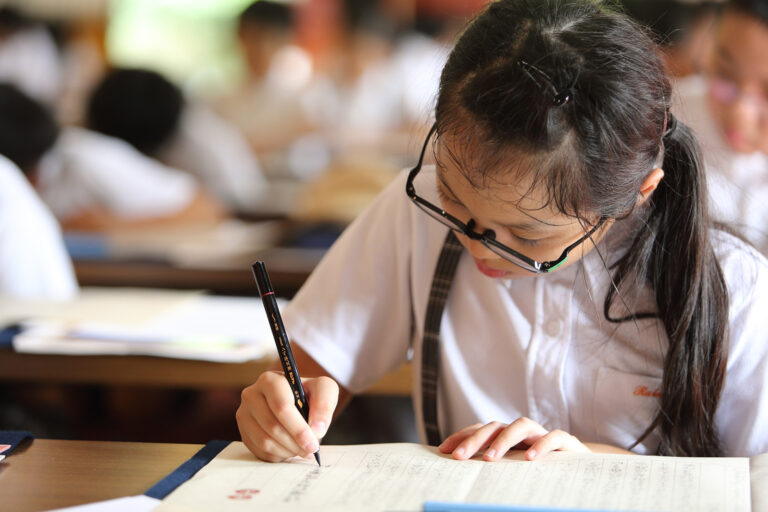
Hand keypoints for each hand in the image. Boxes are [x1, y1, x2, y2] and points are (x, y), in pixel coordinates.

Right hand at [236, 371, 338, 461]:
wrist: (296, 402)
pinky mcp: (243, 432)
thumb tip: (317, 429)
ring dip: (288, 451)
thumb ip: (324, 404)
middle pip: (272, 426)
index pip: (281, 406)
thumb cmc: (309, 394)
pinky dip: (278, 455)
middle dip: (295, 443)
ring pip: (264, 441)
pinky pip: (259, 451)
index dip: (298, 428)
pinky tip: (290, 449)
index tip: (313, 443)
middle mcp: (251, 395)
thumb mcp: (324, 390)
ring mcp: (244, 415)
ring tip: (302, 450)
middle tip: (311, 450)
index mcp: (270, 380)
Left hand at [438, 417, 589, 461]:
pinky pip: (554, 437)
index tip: (442, 450)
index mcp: (507, 436)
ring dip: (503, 440)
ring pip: (521, 425)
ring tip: (490, 458)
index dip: (461, 437)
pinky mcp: (565, 442)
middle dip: (474, 440)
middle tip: (458, 457)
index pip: (480, 430)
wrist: (583, 468)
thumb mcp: (515, 469)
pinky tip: (529, 459)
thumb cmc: (543, 470)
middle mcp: (522, 431)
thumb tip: (465, 479)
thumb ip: (495, 469)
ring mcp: (542, 434)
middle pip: (494, 426)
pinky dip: (541, 445)